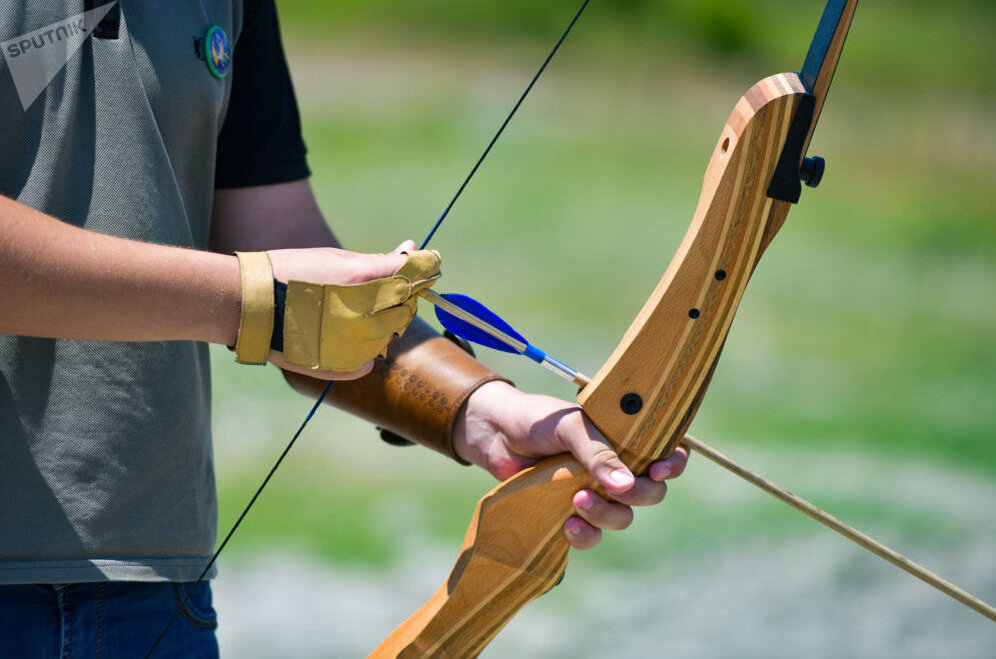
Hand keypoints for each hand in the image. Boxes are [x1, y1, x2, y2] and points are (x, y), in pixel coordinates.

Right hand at [265, 240, 418, 379]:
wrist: (248, 306)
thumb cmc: (291, 273)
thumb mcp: (337, 258)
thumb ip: (380, 260)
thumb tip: (413, 250)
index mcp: (365, 282)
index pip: (414, 275)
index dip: (420, 269)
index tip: (420, 265)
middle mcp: (366, 316)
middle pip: (406, 306)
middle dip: (399, 296)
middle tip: (375, 288)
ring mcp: (358, 345)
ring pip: (390, 334)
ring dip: (381, 321)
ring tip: (348, 310)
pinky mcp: (346, 367)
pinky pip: (370, 358)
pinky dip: (364, 346)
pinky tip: (342, 333)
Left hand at [452, 381, 688, 549]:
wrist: (494, 434)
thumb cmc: (537, 419)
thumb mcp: (569, 426)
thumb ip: (597, 452)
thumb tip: (626, 486)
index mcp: (625, 439)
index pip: (667, 453)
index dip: (673, 466)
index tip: (659, 470)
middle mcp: (615, 467)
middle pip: (650, 492)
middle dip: (639, 496)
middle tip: (614, 491)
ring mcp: (595, 492)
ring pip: (622, 518)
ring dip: (607, 517)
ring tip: (577, 502)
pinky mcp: (570, 513)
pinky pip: (592, 535)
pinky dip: (586, 536)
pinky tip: (568, 527)